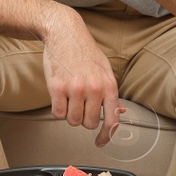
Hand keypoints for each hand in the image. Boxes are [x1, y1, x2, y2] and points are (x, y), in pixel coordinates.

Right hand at [41, 13, 124, 146]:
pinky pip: (57, 113)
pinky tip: (60, 98)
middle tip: (80, 106)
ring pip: (72, 120)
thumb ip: (110, 93)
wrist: (65, 33)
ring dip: (70, 114)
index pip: (112, 119)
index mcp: (109, 85)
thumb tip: (119, 112)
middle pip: (89, 123)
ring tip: (69, 99)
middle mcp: (93, 88)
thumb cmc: (85, 52)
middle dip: (84, 118)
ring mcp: (75, 88)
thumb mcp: (104, 70)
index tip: (100, 141)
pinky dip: (58, 109)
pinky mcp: (57, 87)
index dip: (106, 135)